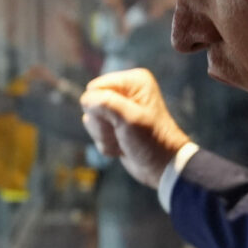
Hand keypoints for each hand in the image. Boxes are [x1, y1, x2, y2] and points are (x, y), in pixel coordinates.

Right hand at [80, 68, 191, 187]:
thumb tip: (86, 99)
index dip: (100, 107)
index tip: (119, 121)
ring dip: (105, 136)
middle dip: (103, 124)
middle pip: (90, 104)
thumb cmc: (151, 140)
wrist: (161, 166)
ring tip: (123, 140)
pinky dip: (107, 143)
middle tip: (122, 132)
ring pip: (91, 120)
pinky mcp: (115, 124)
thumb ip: (106, 103)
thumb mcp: (130, 119)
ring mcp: (119, 108)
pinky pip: (96, 132)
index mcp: (133, 81)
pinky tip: (123, 146)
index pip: (95, 88)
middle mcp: (125, 91)